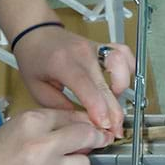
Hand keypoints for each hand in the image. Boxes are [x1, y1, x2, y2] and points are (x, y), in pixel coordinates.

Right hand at [0, 109, 113, 164]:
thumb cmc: (2, 154)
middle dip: (96, 139)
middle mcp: (40, 148)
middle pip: (87, 137)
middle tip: (98, 141)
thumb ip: (57, 121)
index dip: (91, 124)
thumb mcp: (24, 126)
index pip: (76, 118)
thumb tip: (92, 125)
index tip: (99, 128)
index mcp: (32, 123)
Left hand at [13, 27, 135, 136]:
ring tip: (115, 103)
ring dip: (123, 88)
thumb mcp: (38, 89)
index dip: (98, 108)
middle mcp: (83, 54)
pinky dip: (128, 69)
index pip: (86, 86)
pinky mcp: (105, 46)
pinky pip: (125, 54)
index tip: (105, 126)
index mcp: (62, 63)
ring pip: (121, 64)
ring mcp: (97, 48)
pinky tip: (122, 84)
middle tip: (115, 130)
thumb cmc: (35, 60)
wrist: (38, 34)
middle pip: (106, 84)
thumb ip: (61, 107)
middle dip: (114, 111)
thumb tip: (83, 123)